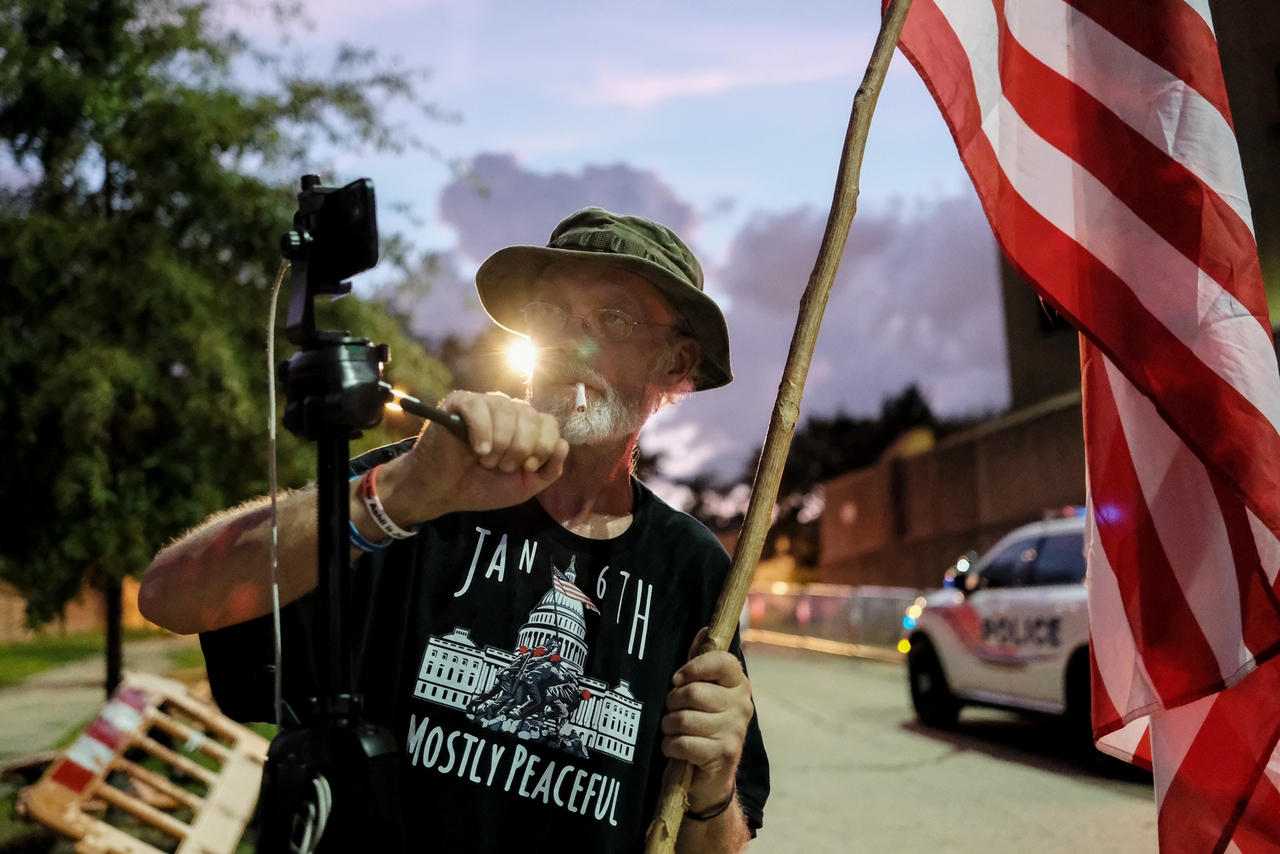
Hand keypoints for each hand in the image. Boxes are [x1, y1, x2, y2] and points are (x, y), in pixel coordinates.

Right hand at [376, 391, 568, 523]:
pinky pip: (479, 408)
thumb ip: (549, 470)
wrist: (443, 493)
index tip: (526, 468)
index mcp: (526, 426)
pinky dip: (482, 432)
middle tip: (500, 467)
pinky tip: (477, 449)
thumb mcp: (524, 485)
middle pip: (531, 417)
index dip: (543, 448)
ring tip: (485, 461)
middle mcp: (508, 410)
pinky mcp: (459, 403)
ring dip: (500, 445)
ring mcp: (484, 404)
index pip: (550, 424)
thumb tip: (562, 446)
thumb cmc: (482, 486)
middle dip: (519, 450)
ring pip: (507, 411)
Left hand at [661, 628, 753, 812]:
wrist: (712, 775)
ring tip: (674, 730)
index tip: (678, 680)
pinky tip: (675, 747)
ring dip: (669, 726)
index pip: (721, 661)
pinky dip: (671, 746)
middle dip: (673, 703)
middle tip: (674, 710)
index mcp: (739, 684)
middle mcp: (742, 704)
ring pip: (684, 719)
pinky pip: (683, 743)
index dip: (693, 668)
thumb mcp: (703, 691)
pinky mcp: (724, 754)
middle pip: (694, 693)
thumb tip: (704, 629)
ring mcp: (735, 730)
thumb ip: (701, 662)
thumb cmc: (703, 724)